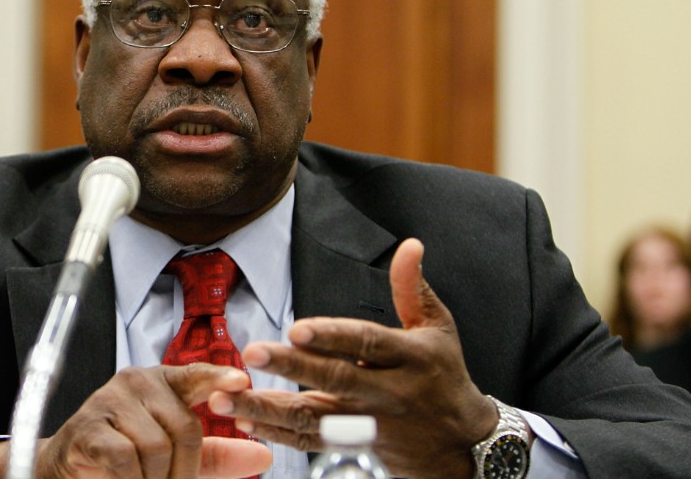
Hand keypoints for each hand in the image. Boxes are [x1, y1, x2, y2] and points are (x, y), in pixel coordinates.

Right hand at [0, 364, 271, 478]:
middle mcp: (137, 383)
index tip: (243, 384)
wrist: (69, 471)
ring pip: (155, 447)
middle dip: (184, 471)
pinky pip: (125, 458)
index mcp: (163, 384)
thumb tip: (264, 456)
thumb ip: (217, 456)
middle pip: (184, 428)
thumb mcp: (177, 459)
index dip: (218, 379)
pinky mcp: (89, 425)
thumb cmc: (127, 460)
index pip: (195, 375)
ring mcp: (110, 400)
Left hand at [209, 238, 496, 478]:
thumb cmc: (445, 376)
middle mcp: (388, 391)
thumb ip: (413, 288)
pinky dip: (279, 433)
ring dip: (269, 408)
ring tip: (228, 400)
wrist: (463, 444)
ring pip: (315, 417)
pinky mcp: (355, 446)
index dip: (332, 336)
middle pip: (336, 379)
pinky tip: (248, 421)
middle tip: (253, 352)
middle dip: (291, 366)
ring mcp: (370, 422)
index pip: (367, 342)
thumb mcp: (438, 329)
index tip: (296, 328)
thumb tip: (409, 246)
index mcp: (409, 356)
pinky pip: (312, 442)